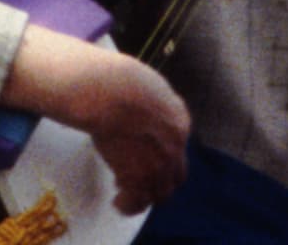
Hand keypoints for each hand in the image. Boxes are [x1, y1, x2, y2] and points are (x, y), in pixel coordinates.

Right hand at [76, 55, 190, 214]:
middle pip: (176, 176)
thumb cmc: (117, 80)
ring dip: (145, 196)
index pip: (178, 147)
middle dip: (160, 181)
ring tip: (126, 195)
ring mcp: (160, 164)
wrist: (108, 93)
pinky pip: (138, 202)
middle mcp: (176, 145)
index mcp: (179, 119)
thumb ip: (152, 103)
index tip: (146, 157)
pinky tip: (118, 203)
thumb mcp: (147, 86)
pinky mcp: (139, 178)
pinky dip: (128, 206)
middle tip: (139, 179)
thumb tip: (139, 109)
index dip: (163, 156)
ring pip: (160, 194)